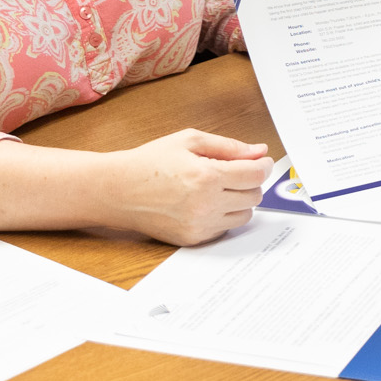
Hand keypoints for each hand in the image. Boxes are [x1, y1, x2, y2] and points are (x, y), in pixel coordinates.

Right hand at [106, 129, 273, 246]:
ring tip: (220, 187)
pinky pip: (225, 229)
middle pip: (254, 196)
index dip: (263, 165)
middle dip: (251, 181)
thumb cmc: (149, 162)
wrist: (117, 190)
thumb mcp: (189, 141)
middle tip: (237, 171)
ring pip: (244, 215)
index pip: (255, 174)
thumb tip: (258, 151)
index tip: (261, 161)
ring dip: (240, 200)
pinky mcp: (193, 239)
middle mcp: (205, 204)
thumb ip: (229, 146)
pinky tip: (207, 202)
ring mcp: (199, 225)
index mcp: (206, 176)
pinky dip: (224, 215)